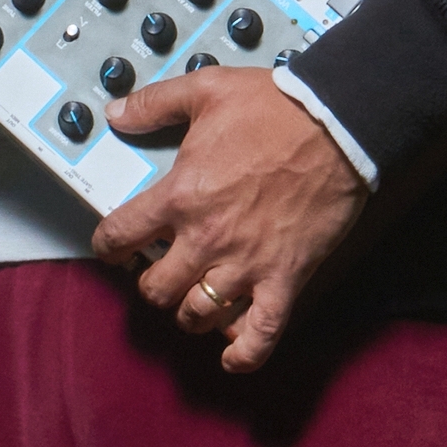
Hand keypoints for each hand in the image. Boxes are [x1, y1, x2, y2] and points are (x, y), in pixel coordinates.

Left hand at [91, 64, 365, 373]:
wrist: (338, 126)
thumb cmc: (275, 108)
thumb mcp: (206, 90)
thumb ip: (154, 104)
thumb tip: (115, 114)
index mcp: (180, 195)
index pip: (120, 236)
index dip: (108, 245)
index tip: (112, 247)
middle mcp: (206, 238)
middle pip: (155, 288)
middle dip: (151, 283)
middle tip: (161, 271)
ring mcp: (246, 265)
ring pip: (197, 315)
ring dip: (189, 312)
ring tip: (194, 300)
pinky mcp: (284, 279)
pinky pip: (260, 334)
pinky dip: (244, 354)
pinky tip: (232, 355)